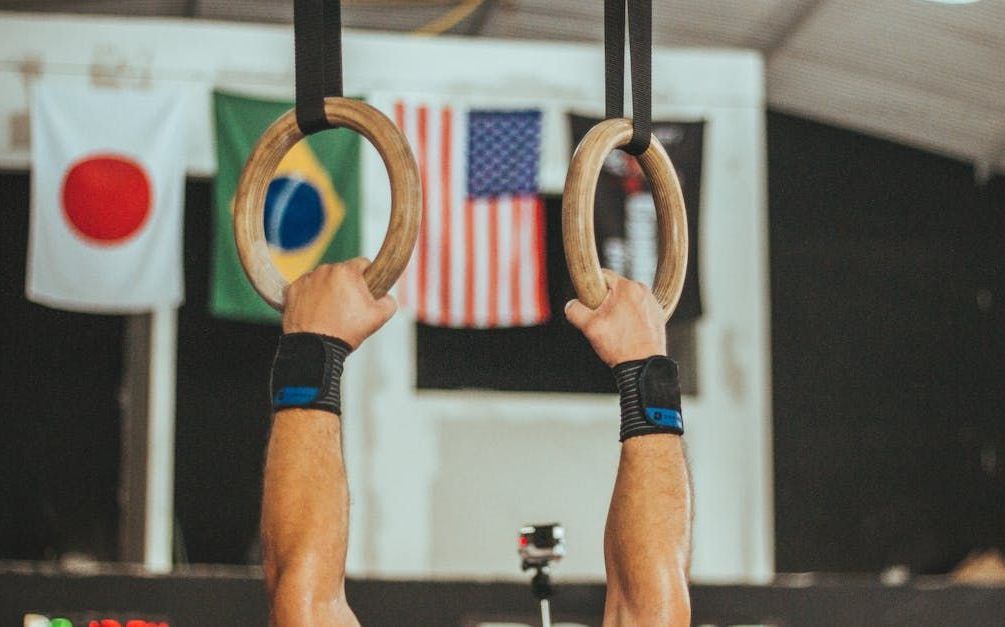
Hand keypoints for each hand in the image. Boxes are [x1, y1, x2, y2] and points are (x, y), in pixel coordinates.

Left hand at [282, 258, 396, 348]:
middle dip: (345, 286)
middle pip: (341, 273)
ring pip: (322, 280)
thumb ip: (389, 302)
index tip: (365, 292)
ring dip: (327, 290)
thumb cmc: (344, 331)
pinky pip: (305, 289)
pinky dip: (310, 298)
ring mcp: (306, 280)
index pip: (363, 264)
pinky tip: (315, 313)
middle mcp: (324, 270)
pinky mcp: (291, 290)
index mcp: (346, 272)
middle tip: (347, 308)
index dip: (367, 278)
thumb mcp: (378, 317)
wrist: (314, 348)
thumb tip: (385, 297)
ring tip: (330, 312)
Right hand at [565, 270, 666, 366]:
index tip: (590, 303)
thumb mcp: (589, 327)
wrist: (644, 366)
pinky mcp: (657, 313)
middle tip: (602, 321)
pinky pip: (638, 309)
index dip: (591, 288)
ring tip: (616, 329)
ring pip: (627, 299)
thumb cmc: (620, 346)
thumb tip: (571, 305)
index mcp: (627, 287)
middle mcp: (642, 290)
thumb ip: (575, 311)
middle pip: (615, 288)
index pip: (603, 275)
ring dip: (619, 309)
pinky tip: (627, 332)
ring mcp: (652, 302)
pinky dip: (631, 317)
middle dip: (606, 302)